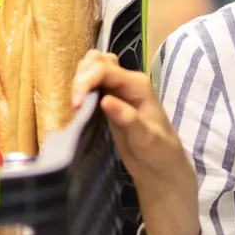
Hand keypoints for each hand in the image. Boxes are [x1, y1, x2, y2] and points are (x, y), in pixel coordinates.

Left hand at [71, 50, 200, 234]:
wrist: (164, 171)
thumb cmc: (140, 144)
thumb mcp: (117, 115)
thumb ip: (103, 90)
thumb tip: (84, 68)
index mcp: (126, 84)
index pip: (97, 63)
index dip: (80, 75)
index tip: (71, 99)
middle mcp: (133, 86)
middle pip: (99, 62)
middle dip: (81, 76)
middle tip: (75, 100)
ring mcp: (141, 105)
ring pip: (111, 73)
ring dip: (91, 79)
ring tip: (81, 100)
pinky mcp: (147, 132)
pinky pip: (130, 115)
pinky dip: (119, 110)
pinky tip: (108, 105)